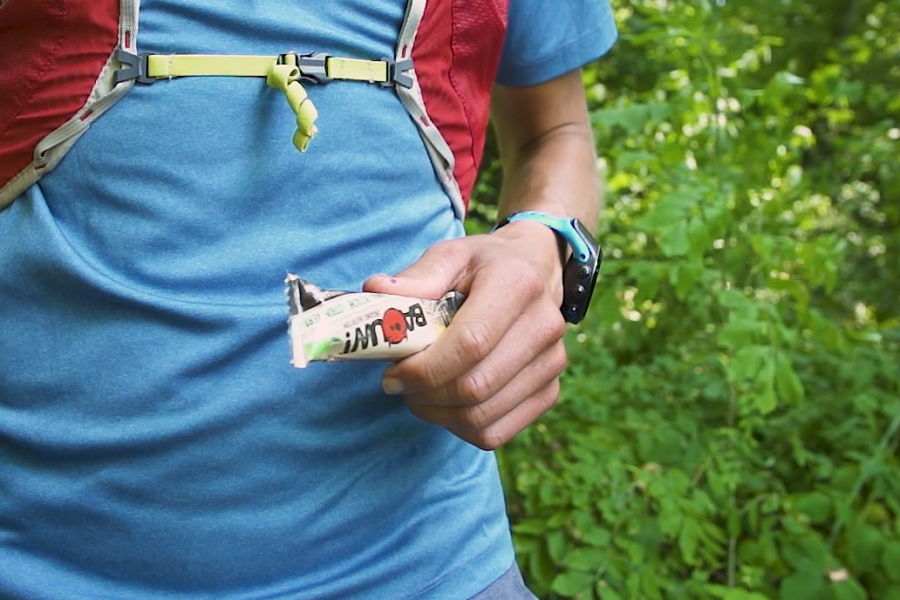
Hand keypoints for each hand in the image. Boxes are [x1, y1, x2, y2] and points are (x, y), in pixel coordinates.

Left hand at [363, 221, 567, 449]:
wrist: (535, 272)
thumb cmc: (483, 267)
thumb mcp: (450, 257)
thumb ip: (416, 278)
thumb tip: (375, 292)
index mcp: (518, 284)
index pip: (471, 343)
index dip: (424, 368)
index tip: (392, 371)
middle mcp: (544, 326)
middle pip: (475, 387)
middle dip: (424, 393)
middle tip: (398, 382)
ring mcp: (552, 363)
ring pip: (481, 417)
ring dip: (437, 414)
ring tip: (419, 392)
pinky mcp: (549, 392)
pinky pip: (495, 433)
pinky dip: (459, 428)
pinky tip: (445, 405)